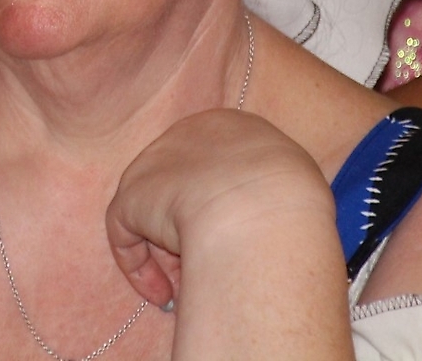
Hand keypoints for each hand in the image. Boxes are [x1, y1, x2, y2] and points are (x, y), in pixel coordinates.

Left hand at [105, 109, 334, 309]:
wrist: (262, 206)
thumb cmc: (290, 196)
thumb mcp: (293, 181)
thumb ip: (270, 191)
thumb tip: (267, 217)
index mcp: (229, 126)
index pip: (215, 167)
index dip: (222, 207)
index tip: (234, 238)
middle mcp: (187, 136)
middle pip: (183, 190)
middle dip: (191, 234)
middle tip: (207, 270)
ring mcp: (155, 164)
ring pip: (155, 215)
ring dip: (169, 257)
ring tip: (187, 291)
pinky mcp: (132, 196)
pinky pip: (128, 237)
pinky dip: (142, 270)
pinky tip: (163, 295)